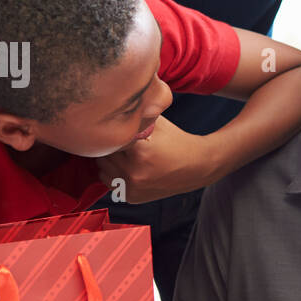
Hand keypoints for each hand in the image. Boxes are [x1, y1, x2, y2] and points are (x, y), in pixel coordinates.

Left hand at [95, 117, 217, 203]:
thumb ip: (135, 114)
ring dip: (110, 161)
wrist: (197, 167)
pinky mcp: (132, 198)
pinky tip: (130, 167)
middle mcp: (134, 173)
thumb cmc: (176, 141)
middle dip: (110, 146)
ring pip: (102, 169)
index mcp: (140, 152)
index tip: (119, 128)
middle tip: (125, 141)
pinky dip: (115, 174)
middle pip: (103, 154)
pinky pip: (109, 183)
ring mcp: (132, 188)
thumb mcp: (158, 121)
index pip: (108, 137)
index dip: (113, 131)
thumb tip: (112, 102)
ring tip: (127, 155)